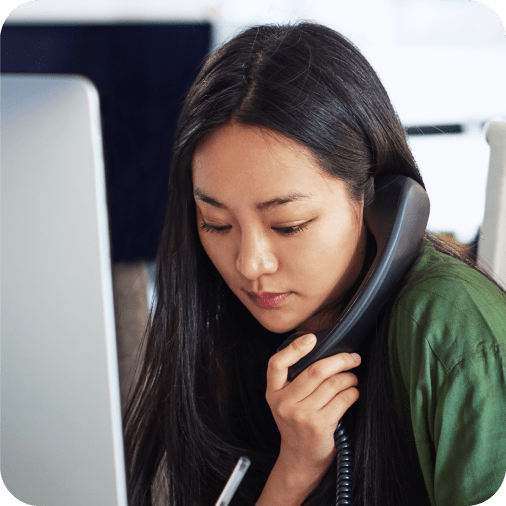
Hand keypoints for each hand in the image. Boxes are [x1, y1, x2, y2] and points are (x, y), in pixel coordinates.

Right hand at [266, 333, 360, 472]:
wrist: (299, 459)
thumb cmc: (296, 423)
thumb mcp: (285, 402)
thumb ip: (295, 380)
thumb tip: (324, 351)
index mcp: (273, 393)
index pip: (277, 364)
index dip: (294, 348)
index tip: (312, 338)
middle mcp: (284, 403)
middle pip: (315, 370)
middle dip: (340, 360)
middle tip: (353, 358)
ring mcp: (301, 415)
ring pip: (333, 384)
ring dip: (349, 378)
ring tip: (353, 378)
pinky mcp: (319, 426)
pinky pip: (342, 400)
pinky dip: (352, 393)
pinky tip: (353, 393)